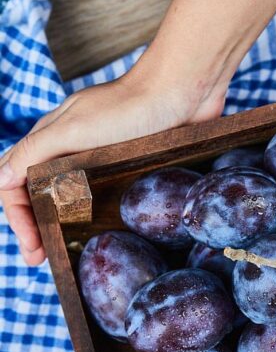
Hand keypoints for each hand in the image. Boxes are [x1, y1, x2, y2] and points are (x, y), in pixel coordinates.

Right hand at [0, 75, 224, 265]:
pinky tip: (101, 232)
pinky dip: (94, 216)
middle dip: (34, 227)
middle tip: (42, 259)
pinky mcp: (130, 167)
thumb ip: (36, 151)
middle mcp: (72, 152)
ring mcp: (101, 160)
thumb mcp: (75, 128)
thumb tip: (3, 178)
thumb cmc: (129, 107)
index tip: (32, 248)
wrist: (182, 92)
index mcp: (51, 140)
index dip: (17, 217)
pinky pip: (105, 196)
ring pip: (71, 197)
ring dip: (62, 224)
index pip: (15, 182)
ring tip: (66, 251)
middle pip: (39, 193)